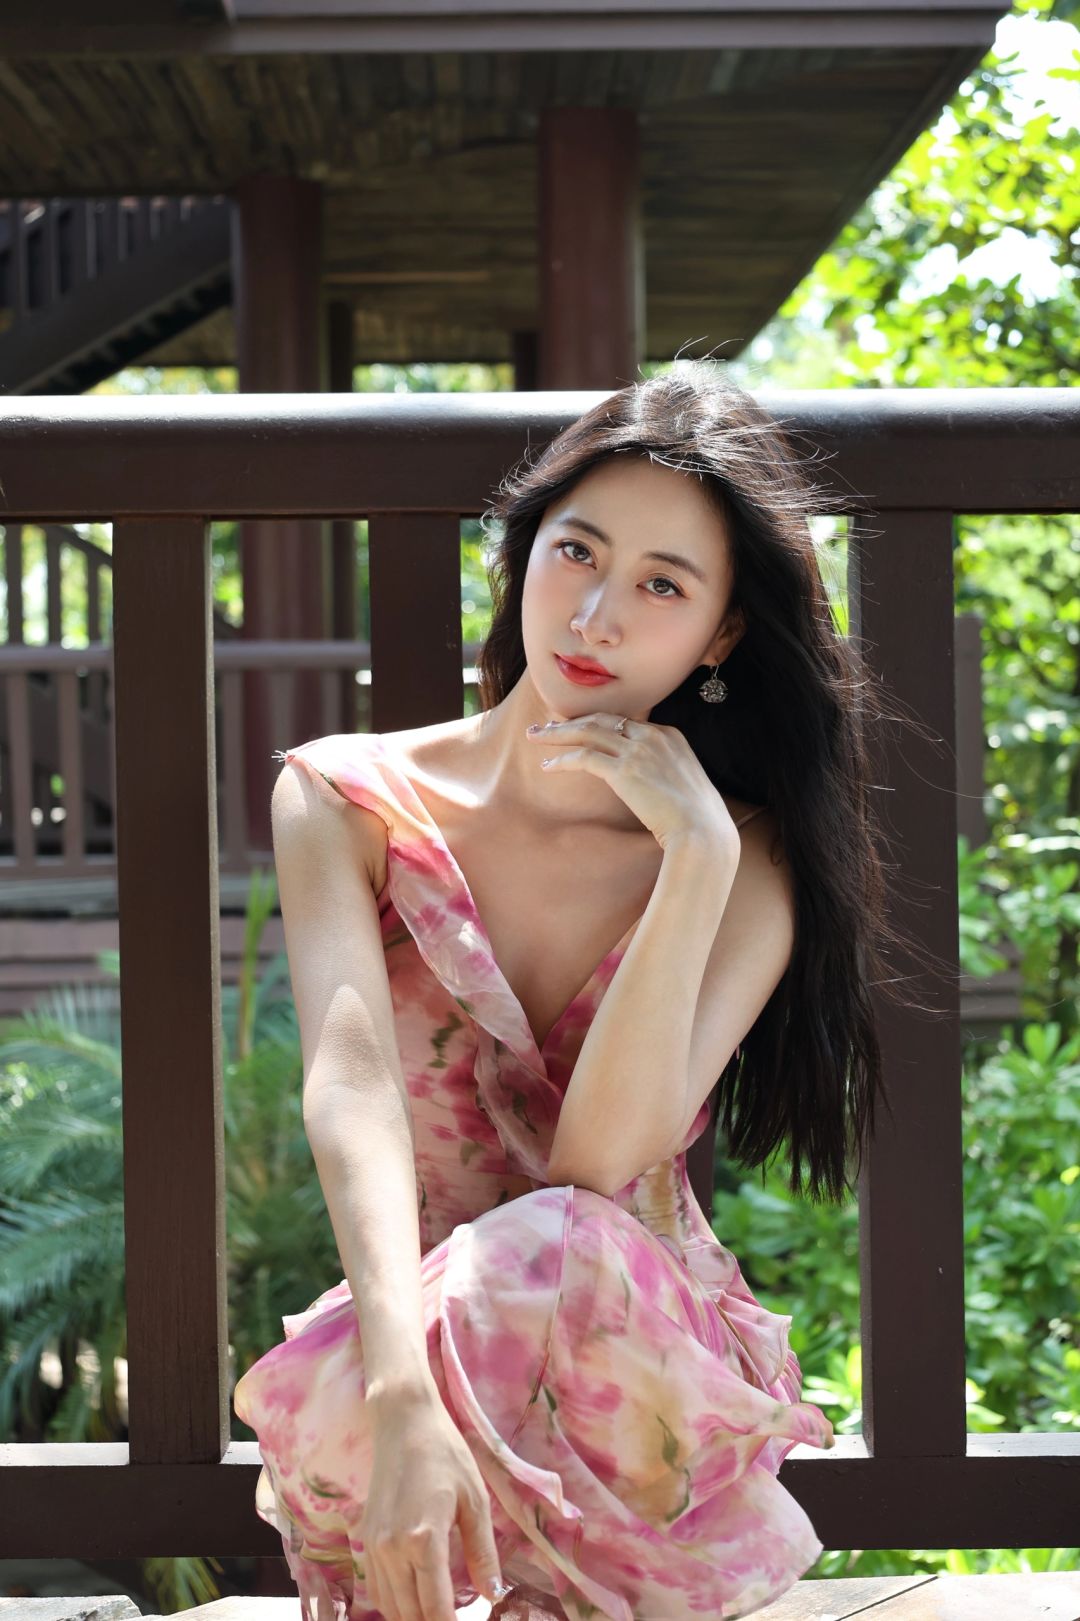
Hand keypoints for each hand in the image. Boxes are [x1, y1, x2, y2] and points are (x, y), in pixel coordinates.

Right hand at [362, 1386, 504, 1620]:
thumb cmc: (445, 1454)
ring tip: (437, 1611)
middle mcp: (392, 1550)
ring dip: (412, 1616)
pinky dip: (394, 1602)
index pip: (435, 1609)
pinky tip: (413, 1597)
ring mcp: (374, 1546)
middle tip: (453, 1617)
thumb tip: (493, 1594)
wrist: (403, 1421)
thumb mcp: (474, 1499)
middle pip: (410, 1614)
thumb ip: (482, 1552)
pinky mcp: (365, 1538)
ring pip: (390, 1607)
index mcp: (424, 1540)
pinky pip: (376, 1588)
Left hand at [526, 712, 738, 853]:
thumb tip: (650, 784)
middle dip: (570, 721)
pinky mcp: (624, 770)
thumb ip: (664, 773)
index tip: (576, 728)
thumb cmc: (696, 818)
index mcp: (668, 735)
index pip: (623, 722)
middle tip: (546, 726)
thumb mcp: (685, 783)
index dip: (595, 723)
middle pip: (601, 719)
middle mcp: (652, 736)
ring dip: (558, 733)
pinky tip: (549, 767)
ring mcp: (638, 751)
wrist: (702, 831)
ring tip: (535, 736)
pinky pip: (584, 757)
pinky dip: (563, 760)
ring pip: (587, 731)